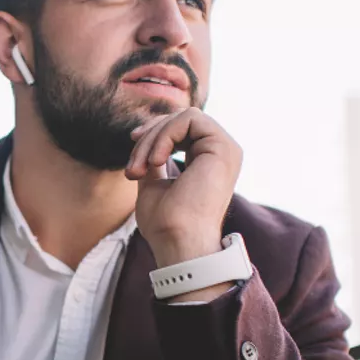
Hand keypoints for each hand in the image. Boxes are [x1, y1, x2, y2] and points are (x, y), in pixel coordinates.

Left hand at [124, 107, 242, 267]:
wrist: (178, 242)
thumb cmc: (166, 223)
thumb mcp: (154, 183)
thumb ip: (155, 160)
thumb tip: (144, 138)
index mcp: (209, 159)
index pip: (181, 128)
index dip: (153, 133)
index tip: (133, 153)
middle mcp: (222, 152)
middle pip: (180, 119)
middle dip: (149, 137)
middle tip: (133, 170)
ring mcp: (226, 148)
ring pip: (183, 117)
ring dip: (153, 138)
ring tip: (141, 169)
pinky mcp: (223, 146)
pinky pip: (189, 119)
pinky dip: (165, 136)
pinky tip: (156, 162)